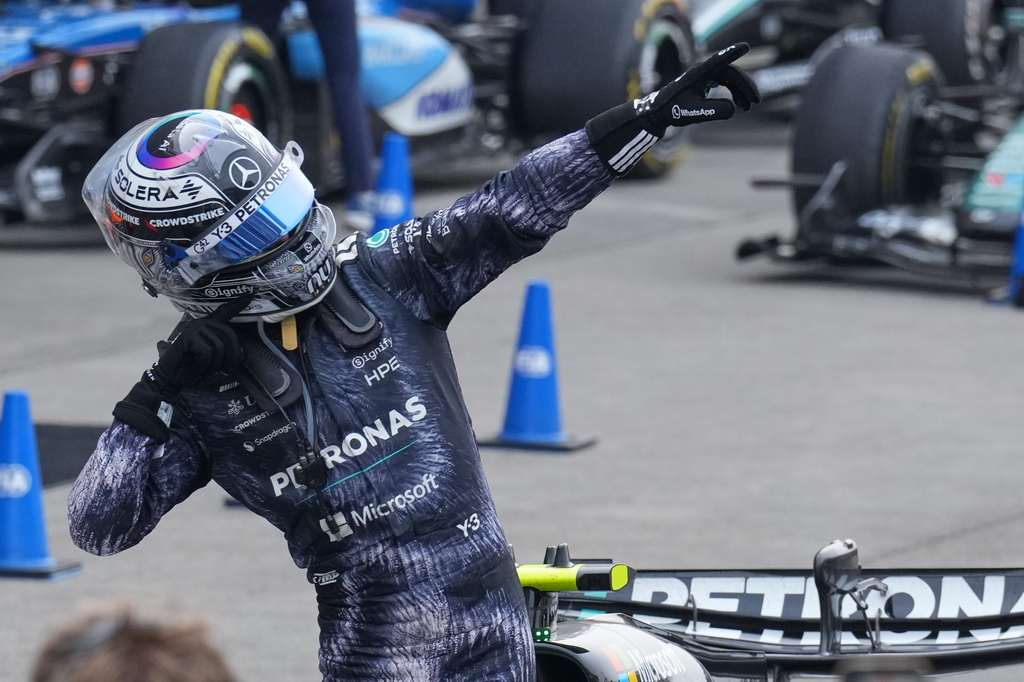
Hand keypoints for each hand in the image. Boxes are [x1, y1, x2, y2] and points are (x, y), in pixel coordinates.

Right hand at [112, 297, 249, 441]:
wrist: (169, 377)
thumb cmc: (192, 369)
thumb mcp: (212, 360)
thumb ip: (225, 353)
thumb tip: (243, 354)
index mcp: (208, 326)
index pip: (225, 311)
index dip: (238, 304)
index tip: (251, 294)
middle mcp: (201, 322)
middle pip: (229, 336)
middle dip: (231, 357)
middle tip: (226, 372)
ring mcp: (194, 327)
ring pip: (219, 348)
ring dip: (214, 366)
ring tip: (204, 371)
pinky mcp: (188, 336)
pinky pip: (207, 353)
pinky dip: (203, 366)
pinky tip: (195, 369)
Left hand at [645, 43, 759, 130]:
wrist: (661, 111)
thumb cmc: (673, 110)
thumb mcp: (693, 113)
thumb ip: (713, 111)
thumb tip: (733, 109)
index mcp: (698, 74)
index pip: (718, 61)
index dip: (731, 54)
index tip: (744, 47)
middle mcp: (704, 71)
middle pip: (731, 73)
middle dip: (746, 86)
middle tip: (756, 101)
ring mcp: (707, 75)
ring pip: (731, 78)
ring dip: (742, 91)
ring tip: (749, 107)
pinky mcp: (708, 81)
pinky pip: (726, 83)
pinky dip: (735, 93)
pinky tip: (740, 105)